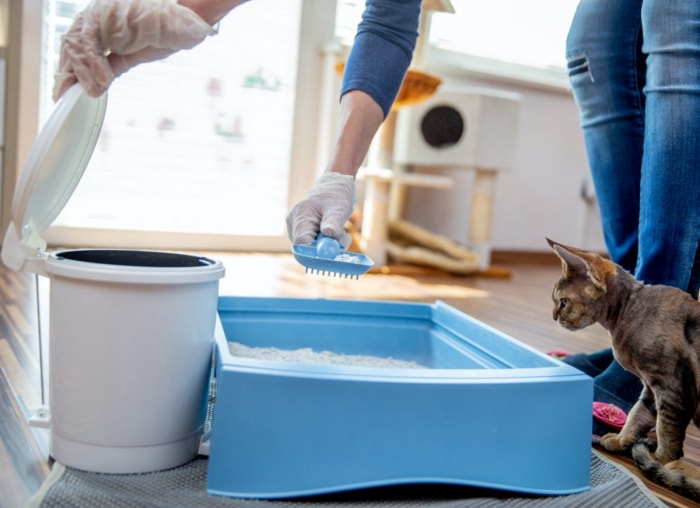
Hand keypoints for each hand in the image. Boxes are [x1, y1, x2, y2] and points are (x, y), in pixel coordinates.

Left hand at [53, 0, 215, 99]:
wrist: (187, 22)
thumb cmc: (167, 33)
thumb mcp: (136, 54)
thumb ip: (116, 63)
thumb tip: (100, 80)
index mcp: (103, 24)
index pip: (77, 47)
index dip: (71, 69)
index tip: (67, 90)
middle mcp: (97, 16)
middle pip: (71, 45)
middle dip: (68, 72)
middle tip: (66, 95)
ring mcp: (100, 13)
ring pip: (76, 43)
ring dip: (82, 71)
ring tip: (92, 90)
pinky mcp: (106, 14)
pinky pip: (91, 41)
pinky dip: (95, 63)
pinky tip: (103, 80)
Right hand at [286, 172, 354, 246]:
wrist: (334, 186)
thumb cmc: (336, 194)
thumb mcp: (338, 207)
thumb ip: (333, 222)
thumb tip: (329, 234)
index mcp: (300, 216)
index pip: (301, 242)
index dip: (316, 251)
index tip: (333, 252)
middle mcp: (294, 224)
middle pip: (306, 248)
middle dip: (325, 249)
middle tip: (342, 240)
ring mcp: (297, 229)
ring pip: (312, 248)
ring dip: (329, 246)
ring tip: (341, 232)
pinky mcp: (304, 233)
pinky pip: (315, 245)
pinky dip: (328, 243)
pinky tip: (336, 233)